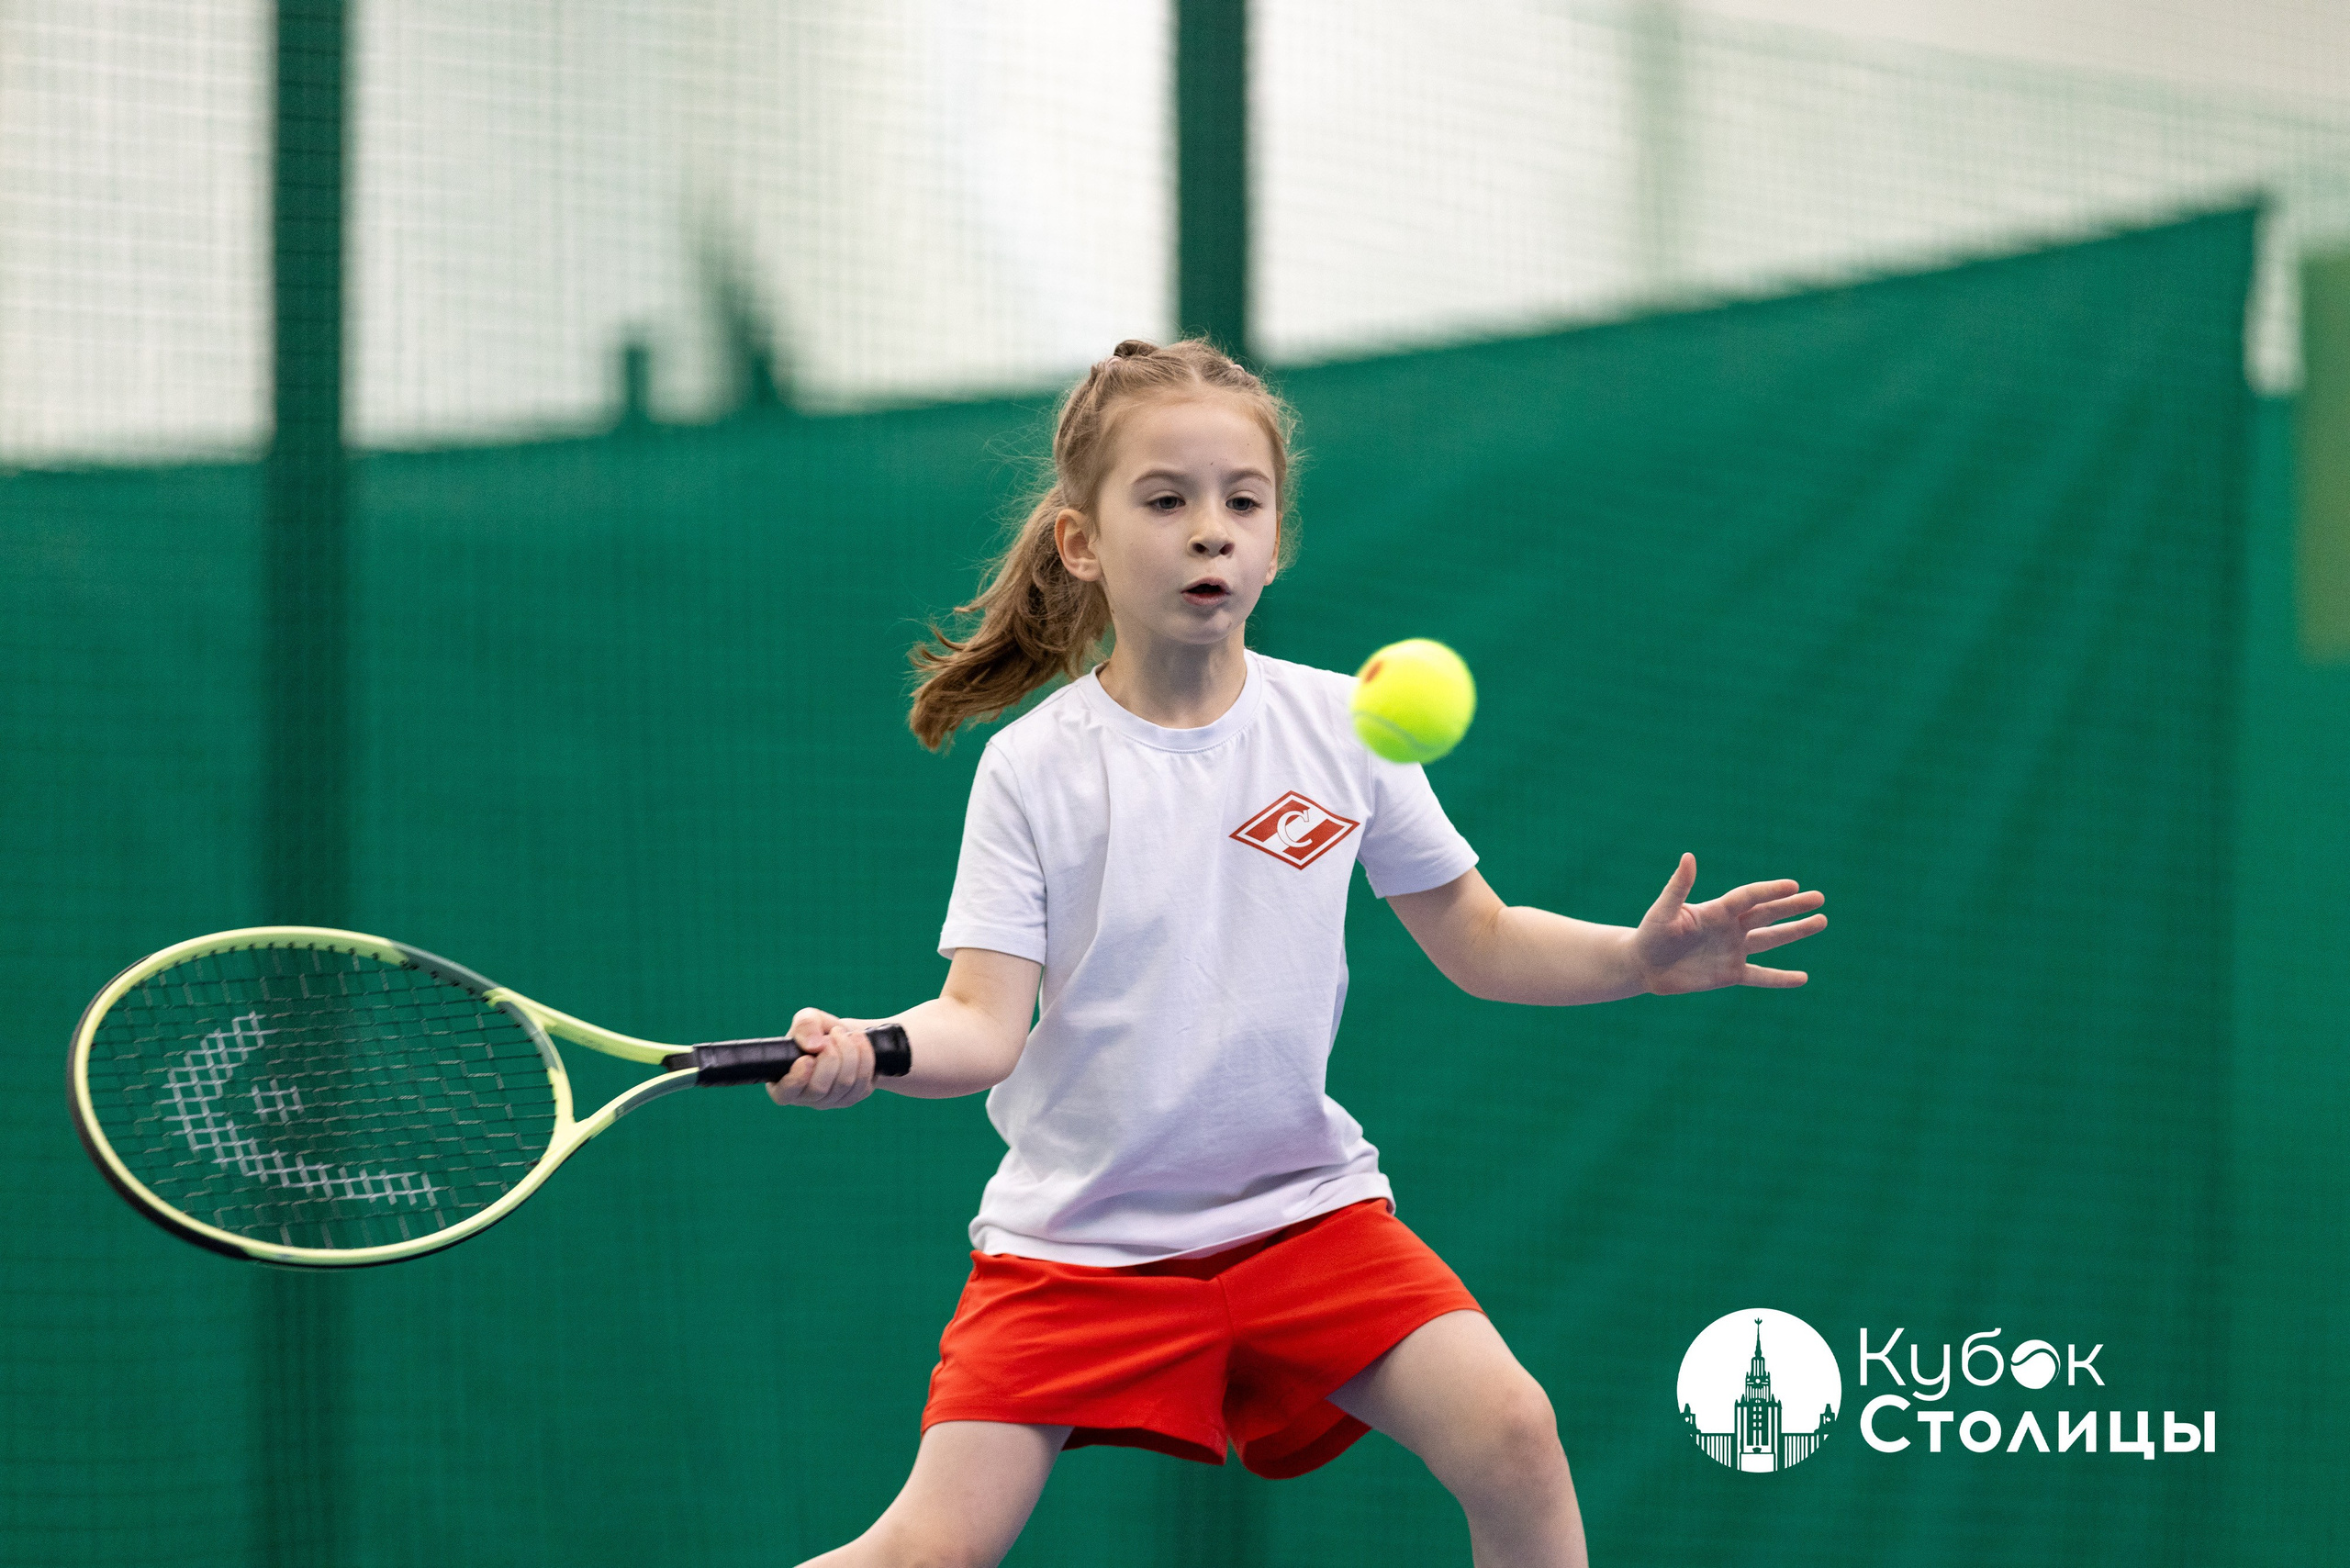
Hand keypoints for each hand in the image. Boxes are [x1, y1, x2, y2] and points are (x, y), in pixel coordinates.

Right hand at [764, 1007, 878, 1108]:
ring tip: (845, 1034)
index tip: (807, 1058)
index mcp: (784, 1080)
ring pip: (843, 1084)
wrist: (846, 1035)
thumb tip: (813, 1045)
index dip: (796, 1079)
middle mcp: (805, 1096)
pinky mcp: (851, 1097)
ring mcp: (829, 1101)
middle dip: (831, 1056)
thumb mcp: (808, 1019)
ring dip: (849, 1052)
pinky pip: (862, 1083)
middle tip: (834, 1034)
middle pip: (819, 1088)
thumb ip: (805, 1026)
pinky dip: (864, 1057)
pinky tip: (859, 1041)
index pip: (784, 1094)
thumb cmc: (820, 1030)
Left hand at [1631, 853, 1825, 994]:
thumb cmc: (1650, 934)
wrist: (1643, 965)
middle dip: (1792, 907)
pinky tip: (1802, 978)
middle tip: (1819, 898)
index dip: (1769, 891)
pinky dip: (1780, 979)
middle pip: (1767, 915)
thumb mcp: (1663, 911)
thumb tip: (1688, 856)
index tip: (1793, 885)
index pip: (1748, 898)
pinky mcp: (1730, 974)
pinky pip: (1761, 976)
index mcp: (1716, 911)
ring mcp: (1733, 951)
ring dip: (1795, 932)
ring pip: (1771, 940)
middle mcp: (1730, 928)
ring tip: (1821, 921)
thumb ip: (1678, 887)